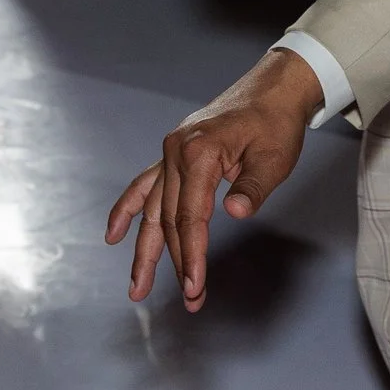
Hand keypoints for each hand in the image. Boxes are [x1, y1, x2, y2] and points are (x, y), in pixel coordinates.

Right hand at [106, 47, 321, 308]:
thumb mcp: (273, 158)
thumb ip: (252, 187)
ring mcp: (170, 153)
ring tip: (137, 288)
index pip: (190, 217)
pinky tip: (114, 235)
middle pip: (168, 218)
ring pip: (151, 208)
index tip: (196, 287)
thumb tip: (235, 211)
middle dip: (177, 262)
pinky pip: (144, 186)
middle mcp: (176, 152)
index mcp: (199, 152)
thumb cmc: (276, 124)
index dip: (192, 255)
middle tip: (189, 299)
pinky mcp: (172, 155)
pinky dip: (127, 210)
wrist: (272, 91)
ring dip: (144, 250)